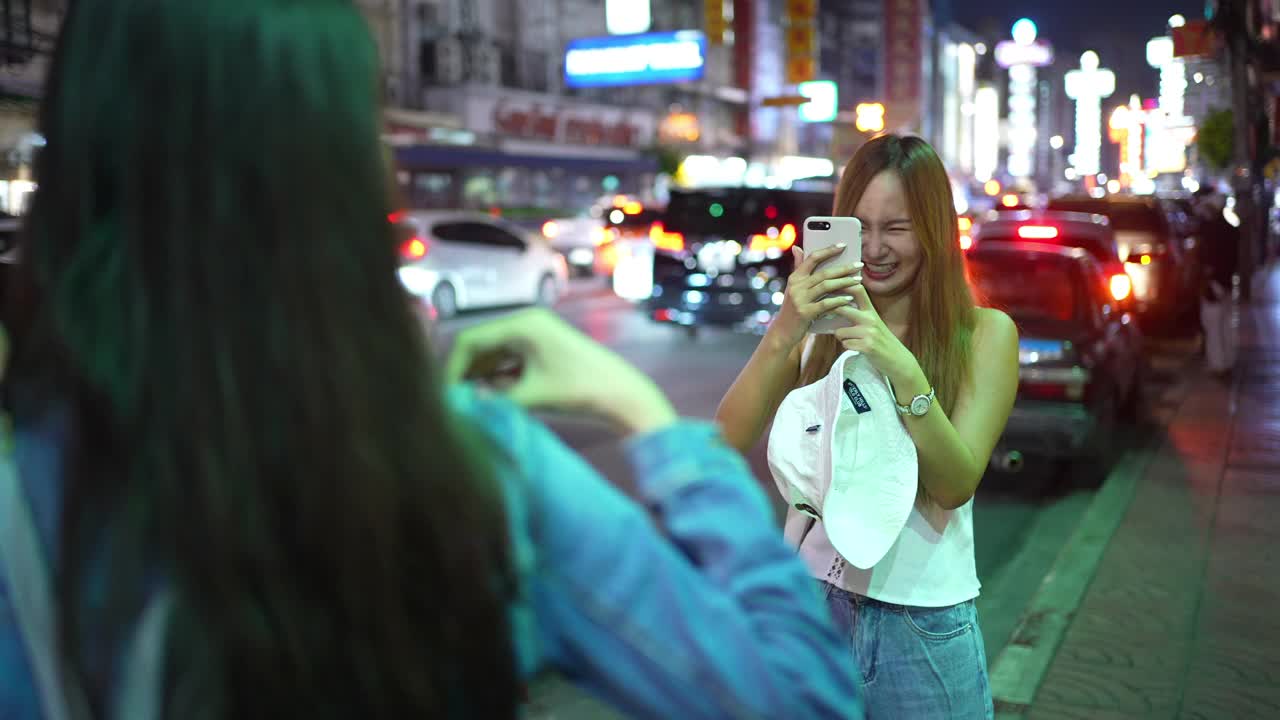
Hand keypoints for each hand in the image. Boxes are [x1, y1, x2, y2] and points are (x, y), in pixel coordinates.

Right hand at [444, 308, 676, 435]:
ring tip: (467, 403)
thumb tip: (461, 406)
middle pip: (480, 345)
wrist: (623, 395)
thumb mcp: (531, 397)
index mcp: (522, 324)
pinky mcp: (543, 349)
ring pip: (493, 353)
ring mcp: (536, 335)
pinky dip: (497, 377)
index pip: (470, 341)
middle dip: (464, 372)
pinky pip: (509, 360)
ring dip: (479, 376)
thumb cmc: (579, 391)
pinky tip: (490, 398)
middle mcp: (526, 323)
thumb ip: (492, 399)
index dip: (452, 368)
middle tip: (452, 402)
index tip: (444, 396)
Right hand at [769, 245, 863, 347]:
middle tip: (859, 265)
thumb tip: (797, 247)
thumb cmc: (791, 309)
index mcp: (795, 278)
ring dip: (845, 282)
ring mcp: (800, 299)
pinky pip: (825, 304)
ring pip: (826, 286)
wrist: (782, 332)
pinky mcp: (805, 313)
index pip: (812, 258)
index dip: (828, 250)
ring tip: (859, 280)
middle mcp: (796, 286)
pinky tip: (849, 299)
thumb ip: (798, 268)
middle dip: (844, 268)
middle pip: (824, 272)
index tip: (844, 245)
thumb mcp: (793, 288)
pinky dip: (839, 300)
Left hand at [831, 284, 922, 387]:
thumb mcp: (872, 323)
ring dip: (841, 337)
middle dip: (830, 310)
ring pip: (839, 332)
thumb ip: (859, 313)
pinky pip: (845, 344)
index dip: (843, 284)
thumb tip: (836, 305)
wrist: (896, 359)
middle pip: (842, 308)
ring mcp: (868, 333)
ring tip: (851, 339)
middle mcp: (870, 319)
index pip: (858, 290)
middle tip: (824, 313)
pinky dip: (847, 347)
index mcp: (871, 311)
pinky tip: (857, 348)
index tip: (830, 283)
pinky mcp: (867, 346)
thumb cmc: (880, 340)